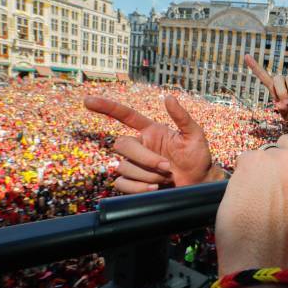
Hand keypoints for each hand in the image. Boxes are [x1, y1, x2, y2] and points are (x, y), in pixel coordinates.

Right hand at [84, 95, 222, 193]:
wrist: (199, 183)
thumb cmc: (198, 157)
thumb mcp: (194, 135)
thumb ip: (182, 117)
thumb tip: (168, 98)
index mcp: (151, 131)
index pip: (125, 116)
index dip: (107, 107)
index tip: (87, 101)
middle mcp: (140, 146)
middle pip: (122, 145)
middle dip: (145, 158)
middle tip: (167, 167)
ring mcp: (135, 165)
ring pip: (123, 166)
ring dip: (147, 175)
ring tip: (166, 179)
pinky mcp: (133, 183)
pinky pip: (122, 184)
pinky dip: (137, 188)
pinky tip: (153, 190)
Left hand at [215, 132, 287, 274]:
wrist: (272, 268)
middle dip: (283, 160)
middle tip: (277, 189)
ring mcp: (281, 156)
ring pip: (267, 152)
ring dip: (263, 169)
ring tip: (260, 199)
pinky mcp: (253, 161)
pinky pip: (245, 160)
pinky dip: (243, 177)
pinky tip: (247, 200)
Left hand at [245, 54, 287, 122]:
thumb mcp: (286, 115)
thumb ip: (282, 111)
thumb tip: (280, 104)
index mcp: (275, 89)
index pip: (264, 76)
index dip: (255, 67)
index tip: (246, 56)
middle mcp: (284, 82)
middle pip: (277, 78)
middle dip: (281, 92)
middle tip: (287, 103)